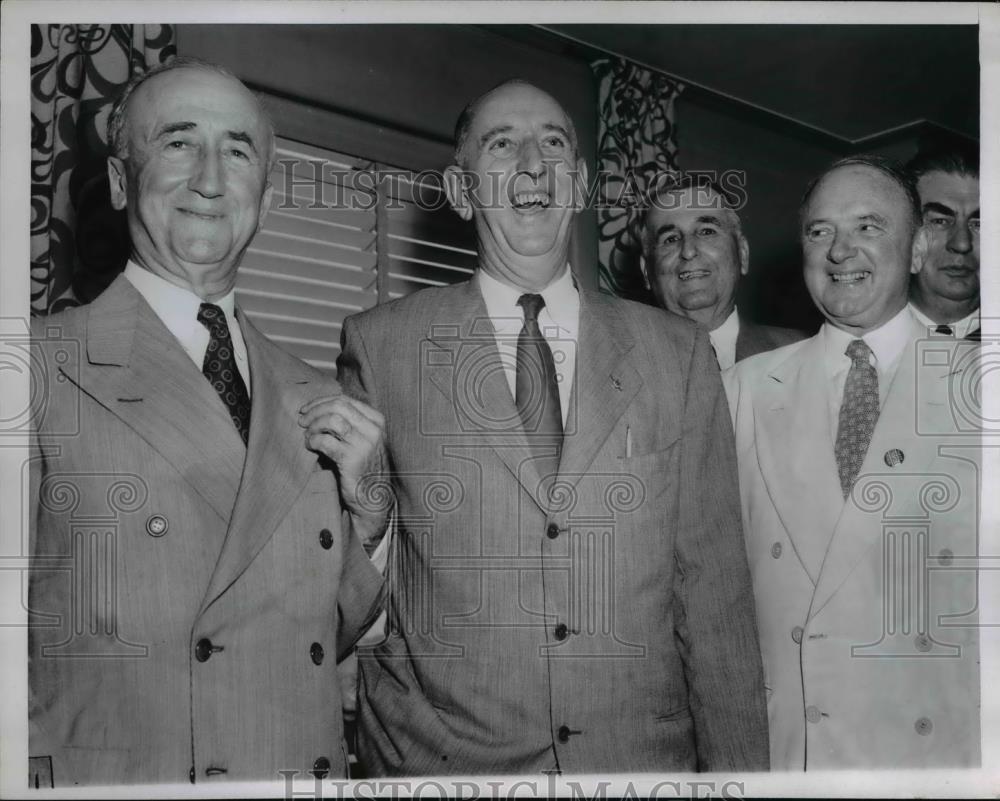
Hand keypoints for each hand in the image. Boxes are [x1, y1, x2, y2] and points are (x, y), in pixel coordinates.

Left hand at [298, 394, 389, 544]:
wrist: (372, 498)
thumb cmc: (363, 467)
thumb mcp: (362, 440)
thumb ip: (349, 423)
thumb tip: (317, 408)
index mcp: (377, 421)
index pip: (345, 400)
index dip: (321, 402)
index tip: (306, 409)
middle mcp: (374, 429)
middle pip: (338, 406)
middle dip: (315, 411)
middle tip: (301, 420)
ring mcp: (365, 443)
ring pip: (332, 420)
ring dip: (314, 425)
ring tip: (307, 435)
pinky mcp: (353, 458)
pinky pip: (326, 441)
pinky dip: (313, 441)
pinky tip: (309, 446)